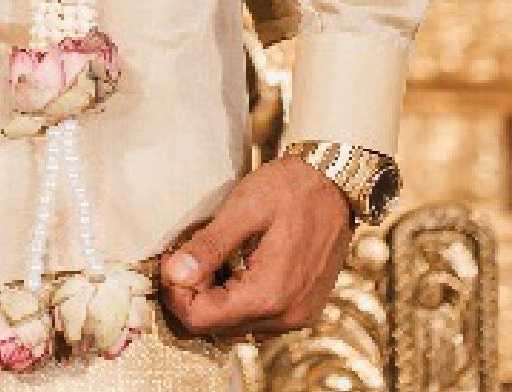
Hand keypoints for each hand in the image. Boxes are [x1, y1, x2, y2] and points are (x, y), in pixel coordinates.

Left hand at [155, 158, 357, 337]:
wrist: (338, 184)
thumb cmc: (292, 189)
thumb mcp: (245, 209)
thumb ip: (208, 246)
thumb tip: (174, 275)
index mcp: (268, 295)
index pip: (199, 319)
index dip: (175, 292)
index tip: (172, 259)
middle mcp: (285, 316)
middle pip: (214, 327)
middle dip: (191, 295)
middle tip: (185, 256)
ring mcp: (296, 316)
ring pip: (232, 326)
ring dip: (212, 299)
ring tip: (210, 259)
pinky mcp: (301, 310)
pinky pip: (255, 319)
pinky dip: (235, 300)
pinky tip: (233, 268)